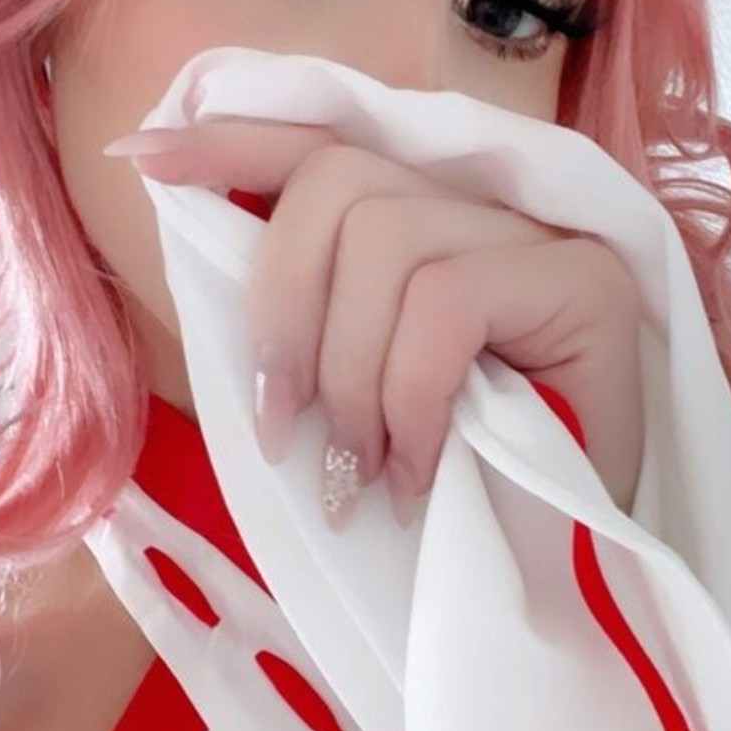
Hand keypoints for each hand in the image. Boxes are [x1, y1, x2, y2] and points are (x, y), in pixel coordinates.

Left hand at [107, 120, 646, 524]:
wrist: (581, 585)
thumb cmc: (465, 500)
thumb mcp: (360, 401)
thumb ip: (309, 324)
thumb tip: (198, 247)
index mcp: (431, 223)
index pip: (325, 145)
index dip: (233, 145)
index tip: (141, 159)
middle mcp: (493, 207)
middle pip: (339, 183)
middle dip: (284, 311)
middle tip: (287, 434)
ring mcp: (548, 236)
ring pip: (387, 240)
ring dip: (351, 376)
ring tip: (365, 475)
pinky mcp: (589, 281)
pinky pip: (446, 304)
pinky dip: (411, 397)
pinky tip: (420, 474)